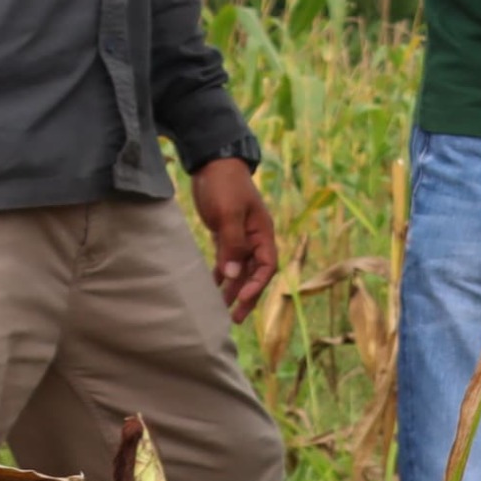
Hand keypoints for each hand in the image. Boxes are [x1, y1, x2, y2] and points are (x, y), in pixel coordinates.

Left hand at [192, 158, 278, 322]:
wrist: (213, 162)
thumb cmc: (224, 185)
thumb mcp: (229, 213)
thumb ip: (232, 244)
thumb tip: (234, 275)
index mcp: (262, 232)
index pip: (266, 265)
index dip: (257, 285)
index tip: (241, 299)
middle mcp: (254, 237)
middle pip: (254, 273)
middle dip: (246, 295)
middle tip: (234, 318)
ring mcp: (240, 236)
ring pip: (240, 269)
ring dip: (232, 288)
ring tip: (220, 309)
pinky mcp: (225, 233)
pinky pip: (228, 260)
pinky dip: (222, 274)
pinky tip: (213, 287)